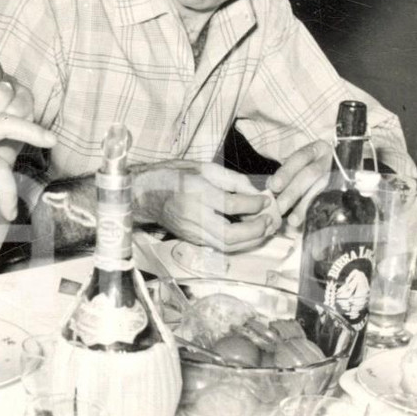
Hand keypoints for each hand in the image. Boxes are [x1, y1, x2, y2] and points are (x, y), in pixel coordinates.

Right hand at [131, 161, 278, 251]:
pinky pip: (221, 247)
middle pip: (230, 234)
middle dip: (256, 230)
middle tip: (269, 220)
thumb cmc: (175, 177)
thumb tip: (256, 193)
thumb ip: (232, 180)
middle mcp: (193, 216)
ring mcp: (192, 232)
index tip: (265, 200)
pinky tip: (251, 234)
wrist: (146, 195)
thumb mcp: (204, 168)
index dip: (253, 205)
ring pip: (227, 246)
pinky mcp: (193, 241)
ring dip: (251, 241)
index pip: (230, 204)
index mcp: (196, 192)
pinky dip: (241, 243)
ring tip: (265, 229)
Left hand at [268, 140, 332, 229]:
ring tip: (292, 220)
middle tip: (279, 207)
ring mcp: (338, 175)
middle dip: (293, 191)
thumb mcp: (299, 163)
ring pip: (322, 190)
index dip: (286, 172)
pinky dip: (313, 212)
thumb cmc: (310, 165)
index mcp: (317, 149)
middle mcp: (329, 160)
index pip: (301, 157)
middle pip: (311, 174)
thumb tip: (271, 187)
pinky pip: (329, 202)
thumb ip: (285, 173)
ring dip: (304, 206)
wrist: (336, 165)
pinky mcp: (342, 189)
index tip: (274, 186)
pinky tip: (304, 222)